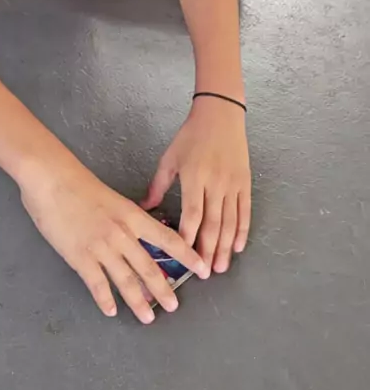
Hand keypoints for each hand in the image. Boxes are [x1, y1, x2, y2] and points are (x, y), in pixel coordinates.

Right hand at [20, 155, 208, 324]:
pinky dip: (105, 300)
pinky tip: (112, 311)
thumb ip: (126, 219)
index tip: (202, 269)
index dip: (187, 256)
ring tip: (148, 318)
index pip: (168, 240)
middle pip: (148, 267)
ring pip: (126, 280)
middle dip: (163, 289)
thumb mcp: (113, 199)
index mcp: (133, 216)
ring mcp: (101, 247)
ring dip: (138, 301)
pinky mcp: (80, 257)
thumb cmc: (79, 184)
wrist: (52, 179)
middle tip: (174, 306)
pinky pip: (97, 284)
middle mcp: (122, 234)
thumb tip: (135, 236)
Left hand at [142, 98, 250, 272]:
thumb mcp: (169, 158)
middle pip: (213, 223)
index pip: (193, 214)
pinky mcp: (244, 183)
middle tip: (206, 273)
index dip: (189, 238)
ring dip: (225, 246)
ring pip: (230, 221)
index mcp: (194, 178)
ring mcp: (232, 184)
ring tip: (221, 267)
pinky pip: (244, 211)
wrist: (221, 116)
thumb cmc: (191, 136)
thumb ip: (158, 185)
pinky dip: (242, 230)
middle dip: (209, 250)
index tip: (185, 257)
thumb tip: (144, 208)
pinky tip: (238, 246)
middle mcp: (215, 184)